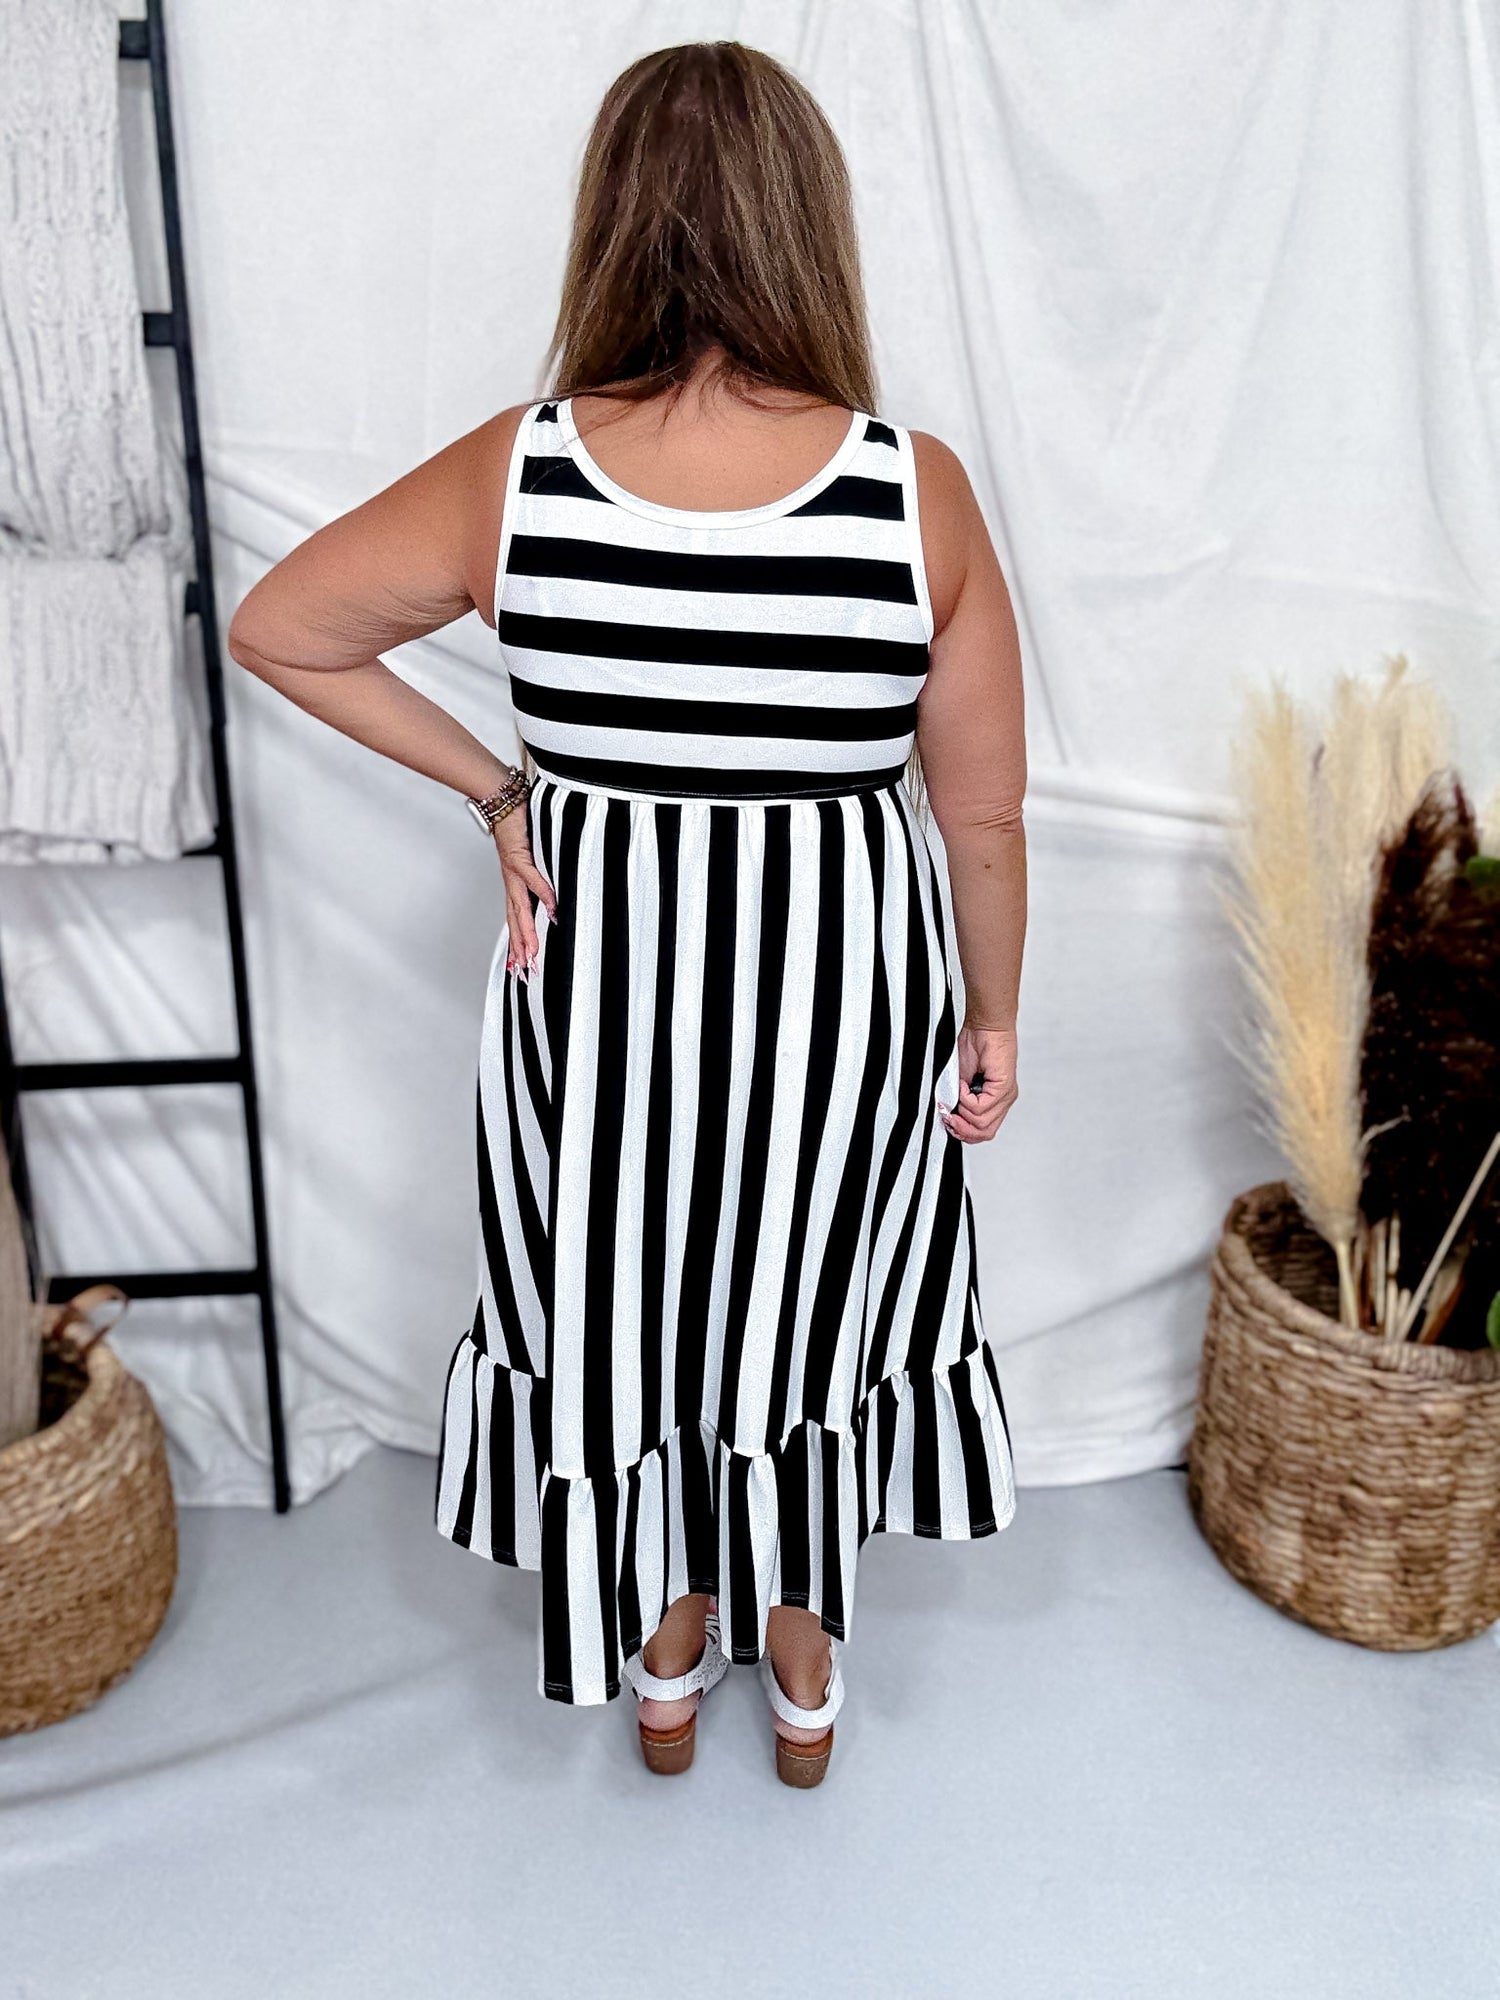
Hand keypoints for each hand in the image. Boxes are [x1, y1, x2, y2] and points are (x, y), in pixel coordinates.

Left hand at [493, 804, 556, 976]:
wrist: (502, 802)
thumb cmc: (518, 826)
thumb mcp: (532, 855)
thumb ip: (544, 874)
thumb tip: (557, 891)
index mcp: (514, 884)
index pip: (516, 919)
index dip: (518, 942)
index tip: (519, 965)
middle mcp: (512, 882)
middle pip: (516, 921)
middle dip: (521, 948)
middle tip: (524, 971)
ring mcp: (514, 872)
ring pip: (520, 909)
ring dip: (527, 933)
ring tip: (532, 954)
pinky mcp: (520, 857)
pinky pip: (535, 881)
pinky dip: (545, 896)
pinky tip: (552, 911)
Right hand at [938, 1022, 1016, 1143]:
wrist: (983, 1024)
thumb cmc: (972, 1045)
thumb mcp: (959, 1080)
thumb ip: (957, 1102)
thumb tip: (947, 1119)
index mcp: (995, 1101)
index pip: (982, 1132)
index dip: (963, 1132)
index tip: (946, 1120)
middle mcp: (1003, 1101)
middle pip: (984, 1133)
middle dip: (961, 1128)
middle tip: (947, 1114)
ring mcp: (1006, 1096)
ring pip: (982, 1123)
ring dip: (962, 1110)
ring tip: (957, 1091)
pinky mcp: (1004, 1088)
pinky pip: (982, 1107)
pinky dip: (966, 1099)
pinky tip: (963, 1084)